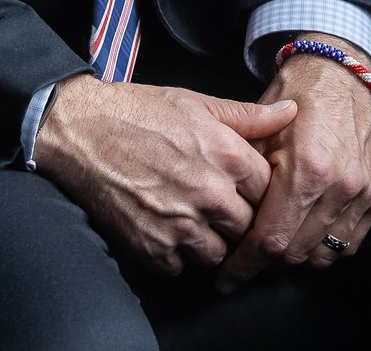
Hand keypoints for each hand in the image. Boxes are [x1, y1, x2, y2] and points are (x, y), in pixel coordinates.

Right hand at [35, 74, 295, 274]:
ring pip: (218, 254)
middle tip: (218, 207)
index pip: (269, 192)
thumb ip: (248, 116)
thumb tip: (291, 113)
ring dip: (209, 242)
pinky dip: (174, 255)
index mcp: (227, 156)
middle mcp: (209, 194)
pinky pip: (180, 268)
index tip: (243, 188)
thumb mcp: (197, 103)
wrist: (80, 129)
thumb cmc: (138, 112)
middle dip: (238, 220)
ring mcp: (180, 224)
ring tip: (191, 220)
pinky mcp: (151, 247)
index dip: (256, 190)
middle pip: (249, 228)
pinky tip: (164, 229)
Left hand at [216, 37, 370, 291]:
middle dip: (266, 259)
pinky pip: (349, 244)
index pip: (270, 239)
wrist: (339, 75)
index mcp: (306, 169)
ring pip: (322, 255)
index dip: (244, 265)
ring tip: (279, 241)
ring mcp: (363, 192)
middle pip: (295, 253)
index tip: (225, 280)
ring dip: (296, 255)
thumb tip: (223, 227)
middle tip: (248, 252)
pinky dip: (325, 247)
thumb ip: (243, 182)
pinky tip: (307, 234)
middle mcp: (339, 185)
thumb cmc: (293, 101)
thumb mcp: (258, 133)